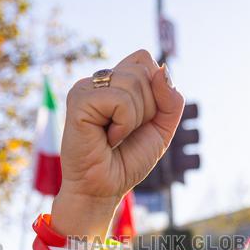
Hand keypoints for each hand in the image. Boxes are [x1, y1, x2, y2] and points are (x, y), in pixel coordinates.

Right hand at [52, 50, 184, 236]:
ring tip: (114, 136)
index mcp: (114, 80)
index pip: (144, 60)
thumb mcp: (162, 127)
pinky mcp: (78, 100)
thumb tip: (162, 70)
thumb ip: (171, 99)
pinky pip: (120, 101)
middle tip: (125, 132)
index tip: (139, 120)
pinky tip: (107, 138)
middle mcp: (98, 80)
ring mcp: (85, 88)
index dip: (154, 91)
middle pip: (143, 71)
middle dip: (147, 108)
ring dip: (134, 119)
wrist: (103, 189)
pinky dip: (123, 125)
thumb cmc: (128, 160)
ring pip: (134, 83)